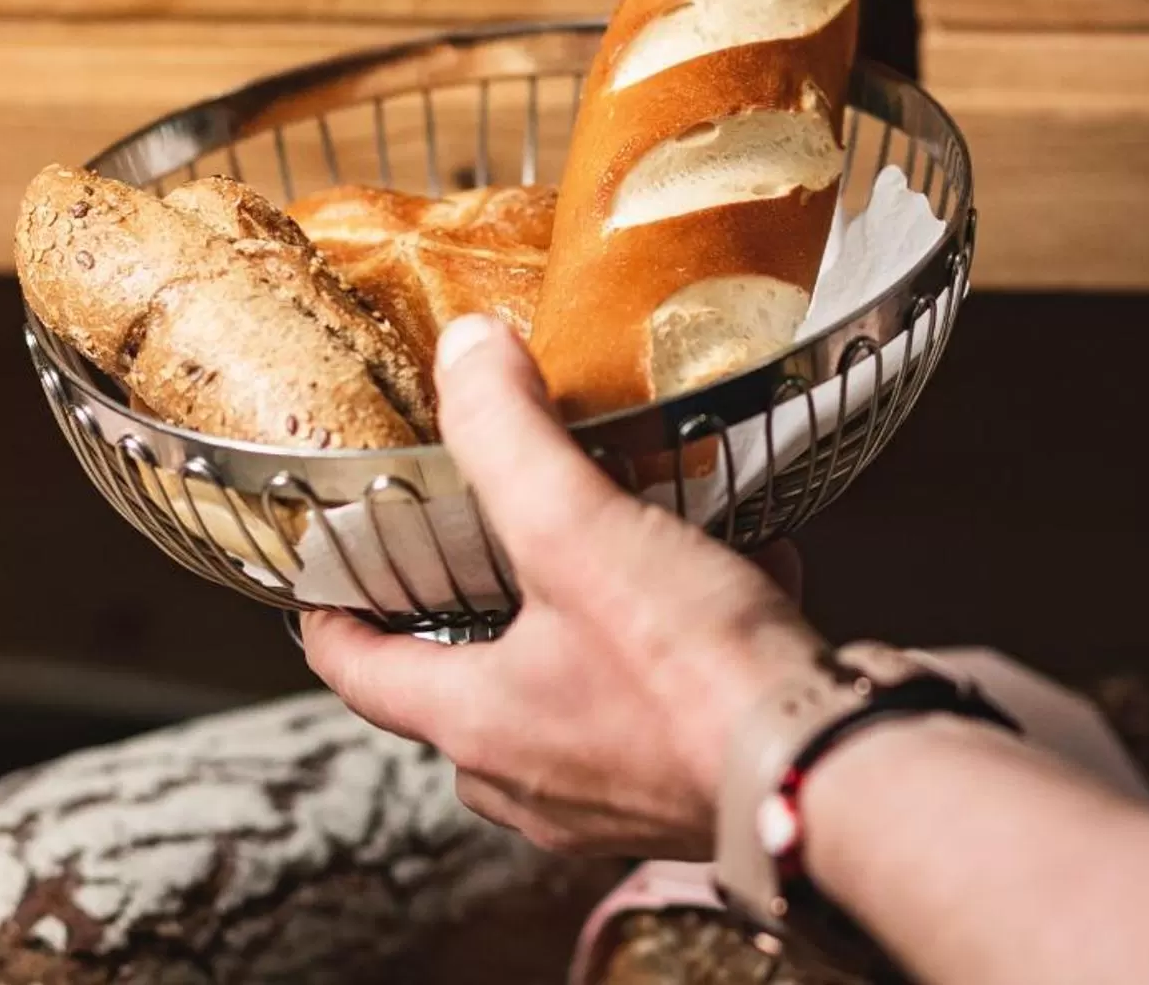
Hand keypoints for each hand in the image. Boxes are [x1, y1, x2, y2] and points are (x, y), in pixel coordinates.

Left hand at [303, 314, 825, 858]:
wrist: (820, 770)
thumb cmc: (688, 672)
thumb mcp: (577, 527)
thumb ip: (508, 435)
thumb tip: (464, 351)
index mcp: (477, 724)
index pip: (359, 673)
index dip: (334, 616)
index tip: (328, 578)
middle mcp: (531, 780)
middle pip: (465, 694)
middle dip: (476, 621)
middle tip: (485, 551)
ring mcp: (613, 797)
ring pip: (571, 700)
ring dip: (593, 628)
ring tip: (636, 548)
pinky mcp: (691, 792)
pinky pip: (665, 707)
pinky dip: (688, 645)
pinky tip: (745, 577)